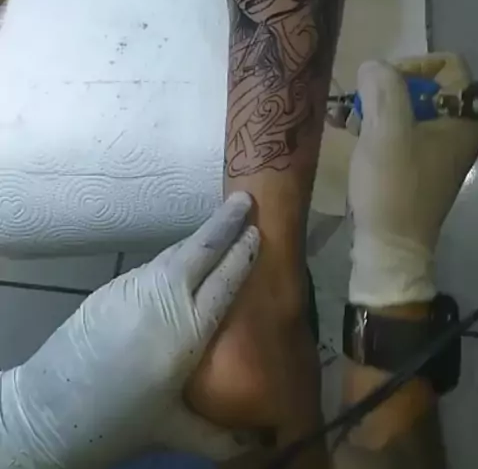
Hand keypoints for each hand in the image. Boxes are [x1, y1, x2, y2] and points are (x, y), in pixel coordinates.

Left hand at [0, 194, 258, 468]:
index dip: (243, 254)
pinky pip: (153, 266)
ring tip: (221, 222)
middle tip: (245, 199)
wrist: (52, 411)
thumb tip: (258, 446)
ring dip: (199, 237)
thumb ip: (219, 436)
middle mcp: (163, 300)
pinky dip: (174, 257)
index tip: (258, 230)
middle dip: (224, 223)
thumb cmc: (119, 422)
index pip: (224, 282)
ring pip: (175, 253)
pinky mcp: (113, 288)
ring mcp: (134, 288)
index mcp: (186, 332)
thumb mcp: (173, 429)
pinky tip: (182, 259)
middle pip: (200, 251)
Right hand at [348, 54, 477, 306]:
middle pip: (425, 86)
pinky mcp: (419, 165)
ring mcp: (439, 149)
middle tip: (359, 104)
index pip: (448, 65)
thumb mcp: (386, 130)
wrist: (390, 246)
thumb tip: (375, 66)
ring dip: (376, 108)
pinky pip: (400, 131)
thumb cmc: (393, 186)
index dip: (413, 65)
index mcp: (463, 119)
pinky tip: (347, 130)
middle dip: (386, 89)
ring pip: (407, 108)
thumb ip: (384, 87)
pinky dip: (376, 127)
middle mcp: (458, 131)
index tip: (382, 84)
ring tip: (345, 118)